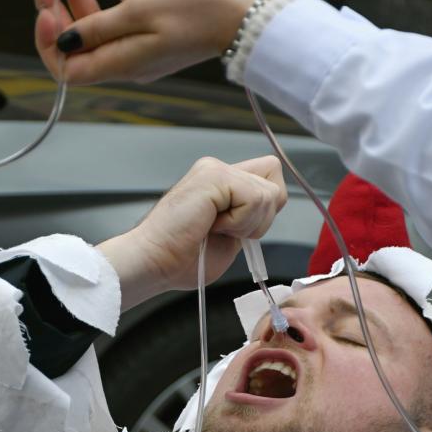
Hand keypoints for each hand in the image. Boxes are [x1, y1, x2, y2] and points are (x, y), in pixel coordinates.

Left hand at [33, 0, 259, 84]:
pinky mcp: (150, 23)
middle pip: (76, 40)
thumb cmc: (198, 13)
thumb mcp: (139, 11)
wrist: (240, 15)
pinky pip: (118, 2)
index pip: (67, 69)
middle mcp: (125, 59)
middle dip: (57, 6)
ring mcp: (136, 42)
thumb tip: (63, 42)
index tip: (45, 10)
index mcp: (120, 64)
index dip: (48, 43)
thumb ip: (98, 26)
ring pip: (94, 18)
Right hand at [98, 156, 286, 309]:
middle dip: (261, 217)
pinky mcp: (213, 176)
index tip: (239, 231)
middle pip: (275, 181)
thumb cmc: (182, 258)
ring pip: (268, 194)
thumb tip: (272, 207)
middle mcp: (218, 169)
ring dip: (247, 223)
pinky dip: (239, 223)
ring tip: (216, 229)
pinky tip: (213, 226)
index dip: (266, 209)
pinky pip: (254, 199)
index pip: (270, 179)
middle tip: (228, 231)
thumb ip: (250, 217)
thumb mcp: (230, 237)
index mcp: (222, 183)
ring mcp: (215, 169)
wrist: (155, 262)